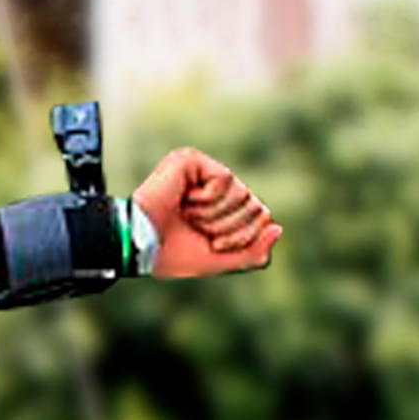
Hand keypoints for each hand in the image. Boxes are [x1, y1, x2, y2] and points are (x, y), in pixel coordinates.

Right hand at [140, 147, 279, 278]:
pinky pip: (225, 179)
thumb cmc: (172, 255)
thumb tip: (278, 228)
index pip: (259, 215)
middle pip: (254, 204)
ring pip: (241, 193)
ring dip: (216, 216)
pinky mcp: (190, 159)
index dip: (244, 236)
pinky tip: (186, 202)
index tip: (214, 245)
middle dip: (231, 227)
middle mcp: (213, 184)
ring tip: (190, 217)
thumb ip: (253, 252)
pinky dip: (208, 200)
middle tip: (202, 231)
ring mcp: (202, 169)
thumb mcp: (220, 260)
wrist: (141, 245)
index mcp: (220, 206)